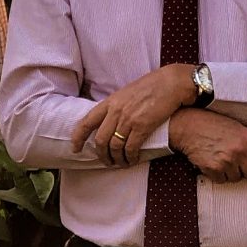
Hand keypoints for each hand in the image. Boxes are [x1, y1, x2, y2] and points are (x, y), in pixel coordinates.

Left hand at [72, 62, 198, 166]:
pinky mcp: (142, 126)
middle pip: (100, 139)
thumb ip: (117, 107)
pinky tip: (133, 160)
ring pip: (115, 146)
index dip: (78, 138)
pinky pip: (131, 148)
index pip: (86, 122)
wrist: (171, 83)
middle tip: (107, 162)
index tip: (75, 149)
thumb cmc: (152, 86)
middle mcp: (116, 111)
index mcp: (110, 102)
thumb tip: (110, 121)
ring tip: (121, 163)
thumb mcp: (127, 93)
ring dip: (116, 159)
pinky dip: (130, 157)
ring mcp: (128, 119)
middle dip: (102, 155)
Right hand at [168, 108, 246, 182]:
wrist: (189, 126)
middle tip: (240, 167)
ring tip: (223, 160)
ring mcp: (227, 161)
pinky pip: (222, 180)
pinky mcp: (214, 169)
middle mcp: (240, 151)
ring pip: (237, 179)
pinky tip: (214, 162)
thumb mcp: (237, 128)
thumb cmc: (212, 125)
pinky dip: (218, 175)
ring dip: (231, 173)